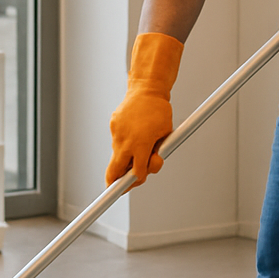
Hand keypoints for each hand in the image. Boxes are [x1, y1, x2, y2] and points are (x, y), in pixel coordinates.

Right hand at [105, 32, 183, 186]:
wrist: (147, 89)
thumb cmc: (160, 112)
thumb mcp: (165, 135)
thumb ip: (156, 153)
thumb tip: (146, 167)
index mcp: (141, 145)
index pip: (136, 173)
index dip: (136, 181)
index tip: (132, 186)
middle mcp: (126, 142)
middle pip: (114, 172)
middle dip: (114, 183)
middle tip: (117, 188)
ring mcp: (117, 134)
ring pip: (116, 156)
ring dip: (124, 160)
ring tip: (137, 150)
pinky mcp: (113, 126)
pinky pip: (117, 141)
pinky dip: (124, 144)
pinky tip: (133, 133)